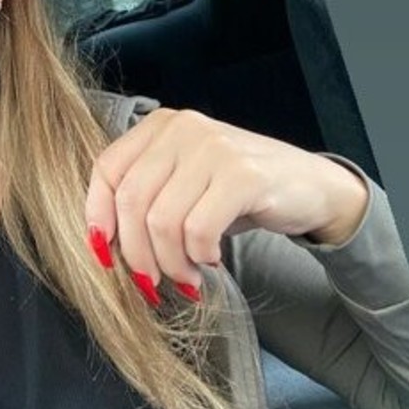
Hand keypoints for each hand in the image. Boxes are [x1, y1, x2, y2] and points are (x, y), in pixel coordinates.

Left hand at [85, 108, 370, 299]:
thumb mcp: (184, 184)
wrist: (311, 188)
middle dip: (136, 253)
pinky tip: (211, 259)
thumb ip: (145, 198)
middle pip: (131, 201)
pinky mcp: (244, 175)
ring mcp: (215, 148)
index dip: (97, 217)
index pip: (106, 170)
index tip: (104, 255)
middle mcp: (184, 129)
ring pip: (162, 221)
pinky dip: (199, 256)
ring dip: (171, 263)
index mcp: (161, 126)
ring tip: (188, 275)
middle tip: (152, 281)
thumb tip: (102, 243)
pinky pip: (198, 230)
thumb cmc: (239, 193)